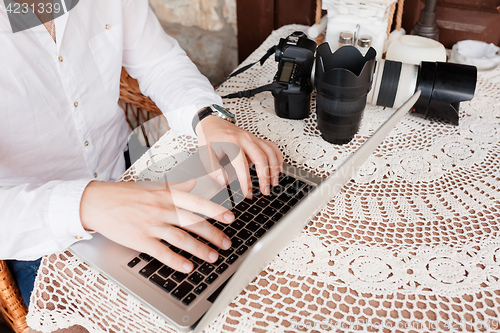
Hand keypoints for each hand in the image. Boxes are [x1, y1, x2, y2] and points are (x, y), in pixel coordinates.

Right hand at [80, 180, 233, 272]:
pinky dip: (177, 261)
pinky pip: (162, 252)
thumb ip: (177, 186)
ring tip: (213, 258)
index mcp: (166, 195)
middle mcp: (162, 209)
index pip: (197, 202)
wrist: (98, 203)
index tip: (230, 218)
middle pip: (193, 223)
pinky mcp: (140, 240)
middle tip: (227, 244)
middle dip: (213, 234)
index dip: (216, 210)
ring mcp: (151, 225)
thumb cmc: (126, 194)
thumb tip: (196, 182)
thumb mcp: (154, 186)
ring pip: (182, 239)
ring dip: (200, 250)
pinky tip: (188, 267)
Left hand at [195, 115, 282, 197]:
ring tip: (274, 182)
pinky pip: (272, 147)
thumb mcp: (205, 154)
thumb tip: (225, 182)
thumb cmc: (210, 138)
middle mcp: (245, 139)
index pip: (242, 165)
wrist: (213, 122)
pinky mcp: (257, 139)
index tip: (248, 193)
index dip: (246, 181)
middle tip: (265, 190)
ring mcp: (253, 138)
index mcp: (231, 143)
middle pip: (261, 158)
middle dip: (265, 177)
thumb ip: (214, 170)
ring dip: (274, 168)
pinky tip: (277, 169)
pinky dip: (278, 158)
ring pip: (270, 152)